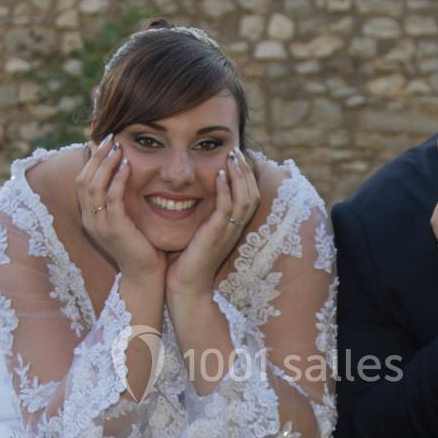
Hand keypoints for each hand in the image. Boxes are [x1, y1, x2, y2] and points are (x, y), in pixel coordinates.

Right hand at [75, 134, 165, 283]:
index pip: (82, 181)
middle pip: (83, 179)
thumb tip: (125, 173)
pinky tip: (127, 166)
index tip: (103, 141)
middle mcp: (89, 220)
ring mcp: (99, 225)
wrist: (146, 276)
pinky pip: (111, 198)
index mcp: (89, 217)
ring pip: (94, 186)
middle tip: (110, 137)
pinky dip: (118, 179)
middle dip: (97, 156)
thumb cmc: (141, 246)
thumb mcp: (126, 220)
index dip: (91, 159)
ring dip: (106, 163)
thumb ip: (121, 199)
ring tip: (118, 147)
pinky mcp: (114, 228)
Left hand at [166, 147, 259, 299]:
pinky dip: (226, 191)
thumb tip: (193, 193)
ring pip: (244, 199)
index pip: (249, 196)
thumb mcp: (199, 232)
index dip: (246, 175)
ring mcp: (228, 233)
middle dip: (246, 170)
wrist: (185, 287)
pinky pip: (227, 209)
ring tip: (231, 157)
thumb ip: (203, 214)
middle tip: (237, 150)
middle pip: (252, 194)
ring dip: (239, 175)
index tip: (236, 157)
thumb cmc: (187, 261)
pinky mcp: (216, 236)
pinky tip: (220, 176)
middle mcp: (235, 229)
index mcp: (233, 227)